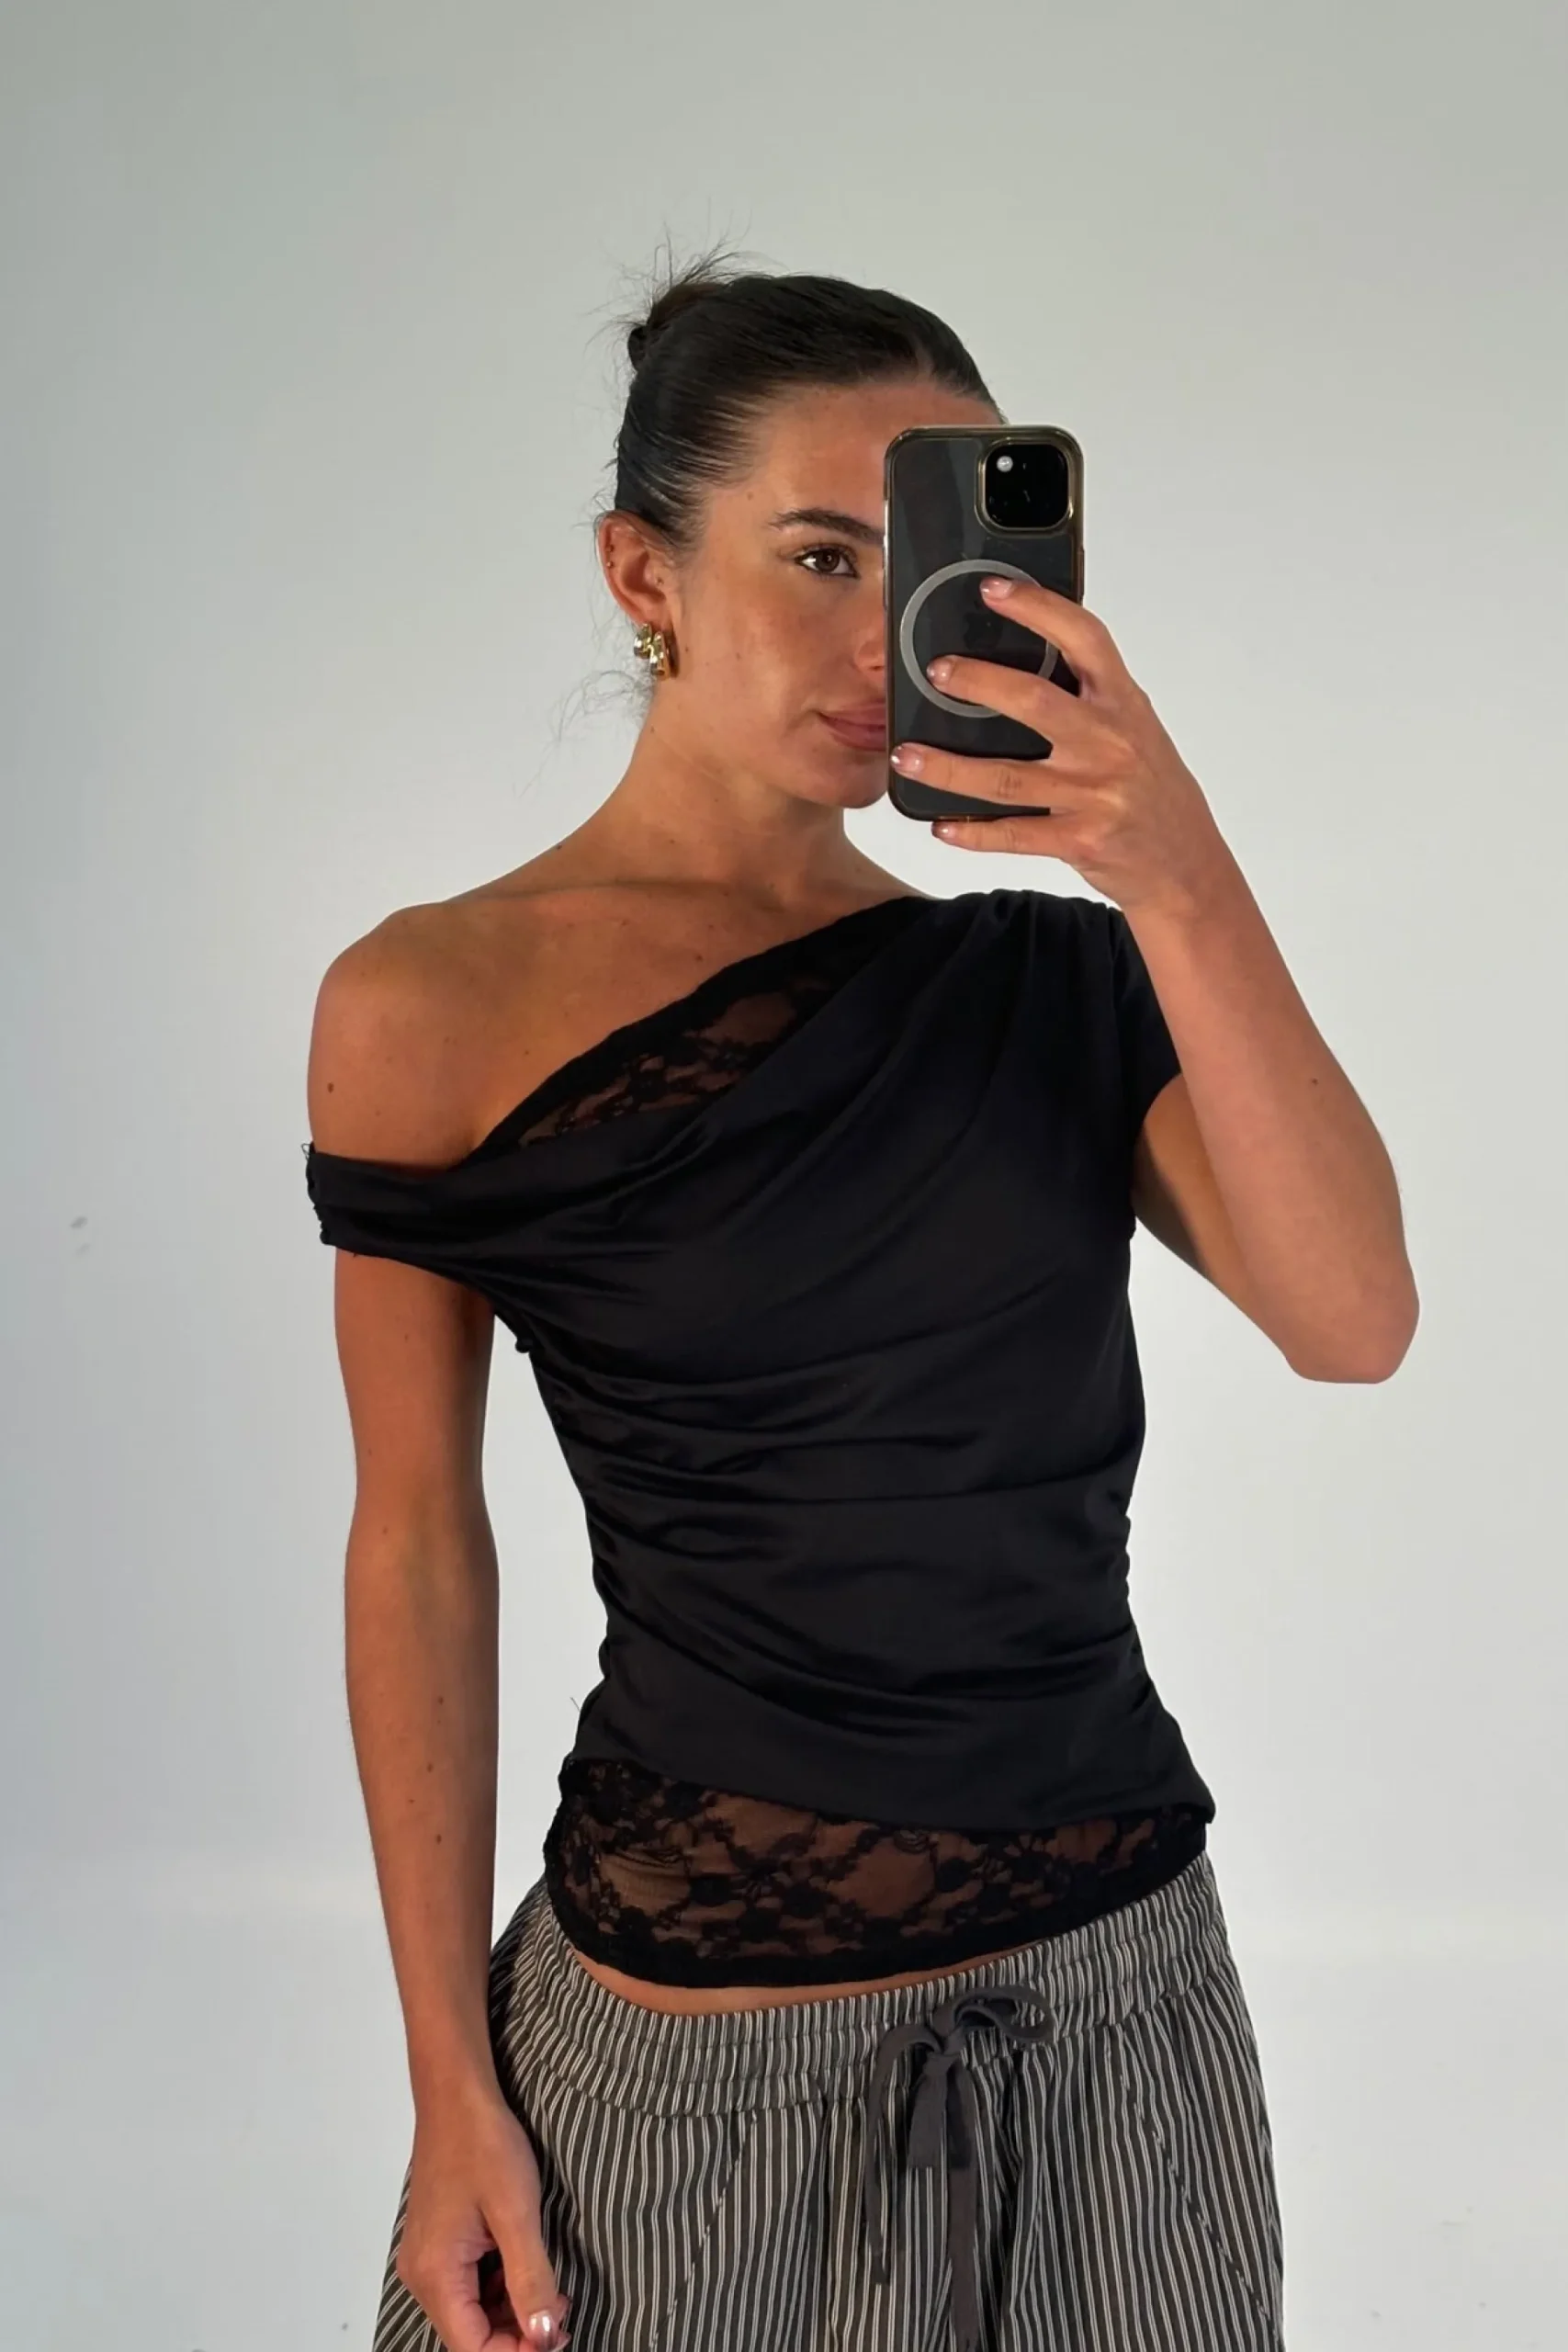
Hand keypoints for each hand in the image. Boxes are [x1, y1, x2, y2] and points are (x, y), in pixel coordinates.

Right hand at [397, 2084, 571, 2350]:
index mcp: (435, 2274)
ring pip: (469, 2311)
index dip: (517, 2351)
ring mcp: (425, 2258)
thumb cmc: (484, 2144)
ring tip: (551, 2289)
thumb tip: (545, 2336)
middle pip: (469, 2334)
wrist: (456, 2095)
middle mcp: (421, 2274)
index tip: (559, 2335)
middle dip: (516, 2333)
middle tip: (562, 2310)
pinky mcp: (437, 2243)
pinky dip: (498, 2287)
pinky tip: (525, 2267)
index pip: (473, 2347)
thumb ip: (531, 2279)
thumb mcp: (518, 2212)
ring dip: (510, 2311)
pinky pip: (466, 2285)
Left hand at [889, 576, 1232, 919]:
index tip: (994, 589)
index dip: (1039, 608)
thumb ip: (1090, 696)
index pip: (1084, 638)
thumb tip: (1022, 658)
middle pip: (1034, 701)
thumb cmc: (1153, 789)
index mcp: (1123, 703)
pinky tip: (941, 825)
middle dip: (978, 682)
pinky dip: (973, 831)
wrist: (1185, 862)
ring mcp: (1095, 794)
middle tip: (936, 671)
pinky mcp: (1080, 840)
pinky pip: (1014, 834)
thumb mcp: (1134, 728)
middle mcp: (1110, 742)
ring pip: (1007, 777)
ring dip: (948, 768)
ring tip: (906, 755)